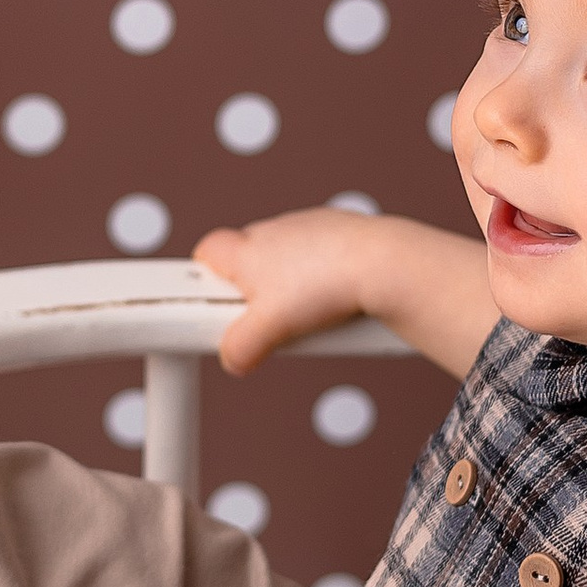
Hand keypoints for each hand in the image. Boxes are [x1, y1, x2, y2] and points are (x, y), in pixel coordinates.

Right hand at [194, 208, 388, 374]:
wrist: (383, 266)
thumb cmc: (326, 285)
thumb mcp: (269, 331)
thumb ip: (240, 347)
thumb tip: (233, 358)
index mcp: (246, 250)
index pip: (206, 252)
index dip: (203, 278)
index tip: (212, 302)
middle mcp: (272, 231)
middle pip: (246, 258)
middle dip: (252, 291)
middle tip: (268, 321)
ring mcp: (307, 228)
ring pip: (285, 258)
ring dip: (290, 284)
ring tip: (310, 313)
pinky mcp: (339, 231)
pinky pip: (320, 256)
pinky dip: (322, 275)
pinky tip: (336, 298)